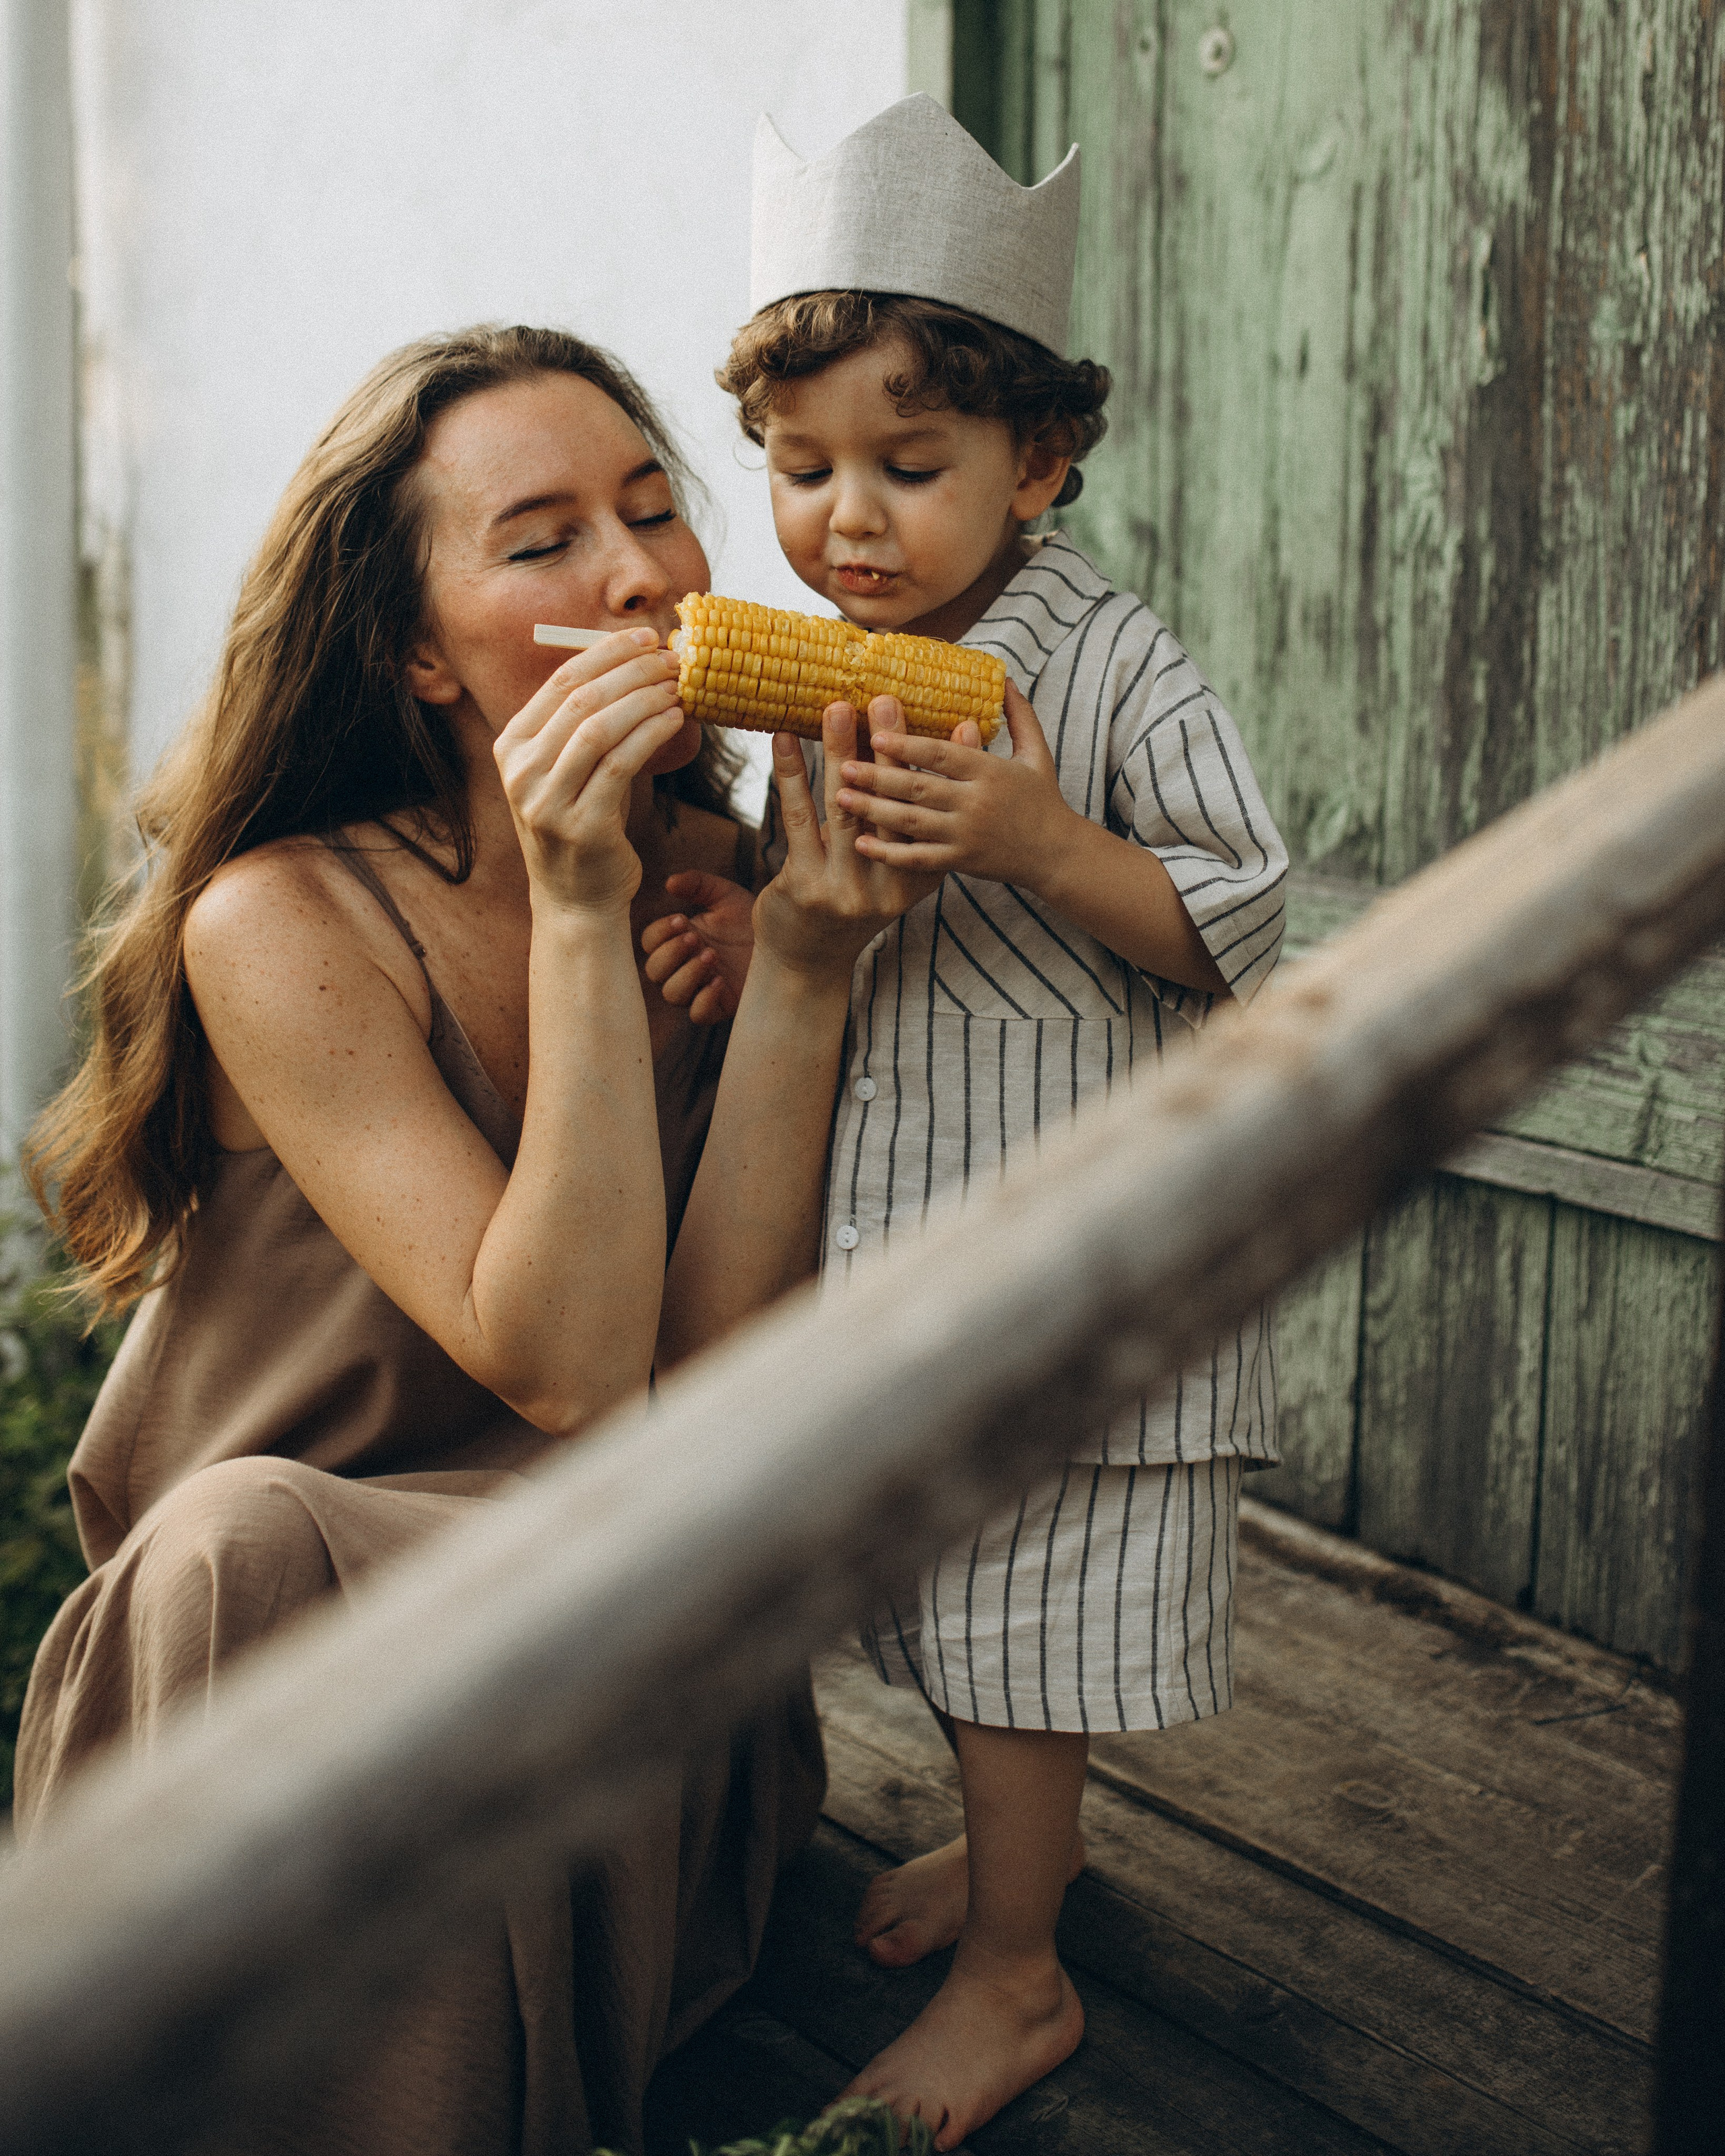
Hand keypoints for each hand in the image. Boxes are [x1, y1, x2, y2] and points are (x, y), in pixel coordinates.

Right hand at [492, 627, 686, 915]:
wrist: (577, 900)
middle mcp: (520, 772)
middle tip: (671, 660)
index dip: (606, 653)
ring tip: (678, 687)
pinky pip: (621, 764)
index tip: (646, 637)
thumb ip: (586, 723)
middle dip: (632, 671)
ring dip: (645, 699)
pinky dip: (652, 734)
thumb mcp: (571, 770)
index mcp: (512, 747)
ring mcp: (546, 801)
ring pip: (599, 728)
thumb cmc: (585, 824)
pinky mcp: (581, 826)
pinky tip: (676, 721)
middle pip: (580, 699)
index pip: (560, 682)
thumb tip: (636, 663)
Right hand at [642, 871, 755, 1024]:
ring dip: (686, 974)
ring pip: (672, 994)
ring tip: (711, 955)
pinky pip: (698, 1014)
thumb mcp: (725, 895)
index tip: (681, 920)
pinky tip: (720, 980)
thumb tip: (669, 883)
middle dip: (670, 953)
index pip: (650, 942)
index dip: (659, 933)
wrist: (785, 940)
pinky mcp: (722, 1006)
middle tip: (695, 938)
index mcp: (680, 940)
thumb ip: (697, 884)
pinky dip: (703, 1000)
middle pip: (655, 971)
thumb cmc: (751, 919)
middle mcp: (685, 966)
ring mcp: (701, 987)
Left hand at [752, 698, 945, 978]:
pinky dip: (791, 775)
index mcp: (924, 876)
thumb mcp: (897, 870)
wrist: (808, 961)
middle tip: (883, 699)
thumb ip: (918, 820)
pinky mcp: (807, 889)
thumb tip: (951, 737)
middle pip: (895, 803)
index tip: (945, 718)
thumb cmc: (855, 899)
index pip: (935, 808)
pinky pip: (800, 820)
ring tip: (835, 709)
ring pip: (846, 807)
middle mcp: (893, 887)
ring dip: (838, 752)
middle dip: (889, 747)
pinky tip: (784, 740)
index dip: (936, 761)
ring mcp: (850, 891)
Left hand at [834, 679, 1076, 890]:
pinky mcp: (961, 861)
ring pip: (911, 822)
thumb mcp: (1038, 753)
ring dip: (873, 809)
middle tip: (843, 765)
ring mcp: (966, 835)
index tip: (875, 733)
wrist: (1058, 855)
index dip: (907, 744)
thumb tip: (1005, 678)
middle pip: (918, 787)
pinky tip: (860, 843)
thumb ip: (1020, 715)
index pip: (942, 754)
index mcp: (990, 772)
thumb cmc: (1044, 799)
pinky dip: (888, 853)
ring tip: (839, 796)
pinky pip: (918, 860)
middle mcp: (975, 803)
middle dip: (877, 776)